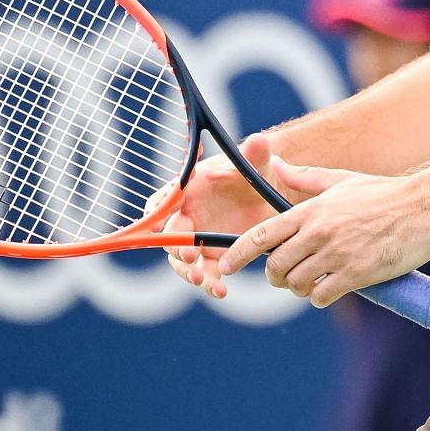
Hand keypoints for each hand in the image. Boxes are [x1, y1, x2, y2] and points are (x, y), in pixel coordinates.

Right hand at [161, 132, 281, 299]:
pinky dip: (211, 284)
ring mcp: (199, 239)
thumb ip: (255, 154)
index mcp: (189, 190)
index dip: (157, 211)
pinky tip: (221, 290)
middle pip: (169, 235)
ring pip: (182, 261)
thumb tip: (259, 140)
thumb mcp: (258, 162)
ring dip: (188, 272)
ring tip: (203, 280)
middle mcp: (188, 215)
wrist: (273, 194)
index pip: (162, 200)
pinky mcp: (214, 257)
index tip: (158, 221)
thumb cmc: (257, 172)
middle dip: (176, 246)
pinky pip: (207, 274)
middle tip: (190, 255)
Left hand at [217, 157, 429, 307]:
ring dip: (298, 289)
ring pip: (296, 284)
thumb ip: (305, 178)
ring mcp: (336, 254)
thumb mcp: (342, 181)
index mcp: (311, 209)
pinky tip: (330, 290)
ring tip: (311, 283)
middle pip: (275, 266)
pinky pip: (321, 296)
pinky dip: (319, 298)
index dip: (237, 253)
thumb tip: (275, 164)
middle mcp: (318, 231)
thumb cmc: (385, 194)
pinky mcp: (356, 274)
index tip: (224, 266)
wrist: (425, 207)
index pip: (262, 234)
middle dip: (274, 277)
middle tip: (285, 278)